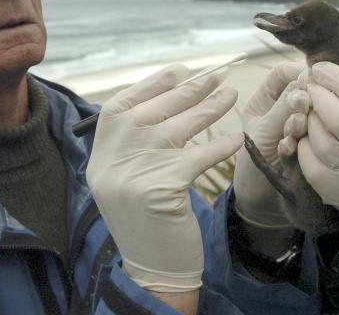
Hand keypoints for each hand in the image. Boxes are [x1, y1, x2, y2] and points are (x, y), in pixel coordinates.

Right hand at [86, 64, 242, 291]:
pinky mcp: (160, 189)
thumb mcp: (127, 175)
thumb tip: (169, 94)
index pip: (122, 104)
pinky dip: (220, 144)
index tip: (181, 70)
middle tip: (218, 75)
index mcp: (101, 152)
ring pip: (177, 128)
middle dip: (189, 90)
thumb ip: (136, 140)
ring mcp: (132, 173)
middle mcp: (111, 159)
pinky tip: (236, 136)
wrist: (151, 268)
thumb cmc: (147, 216)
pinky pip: (198, 156)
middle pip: (153, 111)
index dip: (153, 84)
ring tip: (231, 93)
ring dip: (209, 108)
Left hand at [233, 61, 305, 227]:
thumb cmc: (251, 166)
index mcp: (266, 99)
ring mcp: (301, 128)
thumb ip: (282, 107)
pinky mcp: (314, 146)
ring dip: (303, 120)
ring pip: (311, 112)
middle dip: (303, 99)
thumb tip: (305, 80)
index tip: (309, 80)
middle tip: (303, 109)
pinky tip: (289, 148)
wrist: (260, 205)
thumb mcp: (261, 131)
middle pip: (303, 90)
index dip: (295, 72)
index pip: (284, 72)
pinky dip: (302, 139)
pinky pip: (315, 135)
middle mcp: (285, 111)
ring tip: (292, 131)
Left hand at [298, 54, 338, 217]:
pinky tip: (309, 135)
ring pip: (319, 139)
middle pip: (337, 117)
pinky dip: (304, 144)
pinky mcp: (338, 195)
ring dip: (309, 118)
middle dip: (318, 95)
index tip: (320, 67)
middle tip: (310, 85)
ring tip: (311, 109)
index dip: (336, 78)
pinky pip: (309, 163)